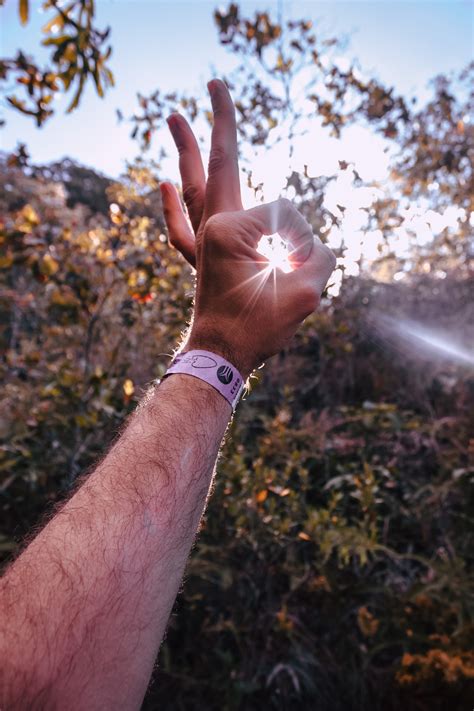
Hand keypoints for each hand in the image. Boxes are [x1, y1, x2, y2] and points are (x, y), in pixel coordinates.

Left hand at [160, 79, 335, 376]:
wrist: (220, 357)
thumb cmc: (258, 328)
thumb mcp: (306, 293)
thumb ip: (318, 257)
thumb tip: (306, 248)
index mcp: (232, 230)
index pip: (284, 213)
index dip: (303, 242)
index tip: (301, 271)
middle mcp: (212, 227)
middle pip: (219, 164)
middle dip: (220, 123)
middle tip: (213, 83)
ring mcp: (202, 241)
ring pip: (194, 187)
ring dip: (187, 152)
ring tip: (172, 117)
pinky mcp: (199, 258)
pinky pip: (181, 227)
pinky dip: (172, 207)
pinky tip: (164, 184)